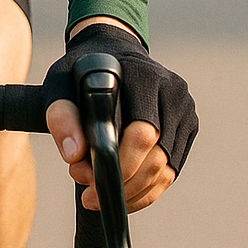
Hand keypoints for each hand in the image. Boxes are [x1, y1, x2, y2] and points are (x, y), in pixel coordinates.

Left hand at [43, 20, 197, 213]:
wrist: (111, 51)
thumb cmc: (82, 70)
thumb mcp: (60, 82)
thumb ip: (61, 115)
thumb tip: (74, 155)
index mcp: (144, 76)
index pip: (141, 133)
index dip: (118, 164)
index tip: (86, 180)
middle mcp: (173, 91)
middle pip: (156, 156)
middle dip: (122, 183)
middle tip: (88, 194)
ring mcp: (185, 110)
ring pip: (166, 170)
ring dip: (133, 192)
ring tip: (99, 195)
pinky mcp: (187, 128)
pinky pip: (171, 170)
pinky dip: (146, 190)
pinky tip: (122, 195)